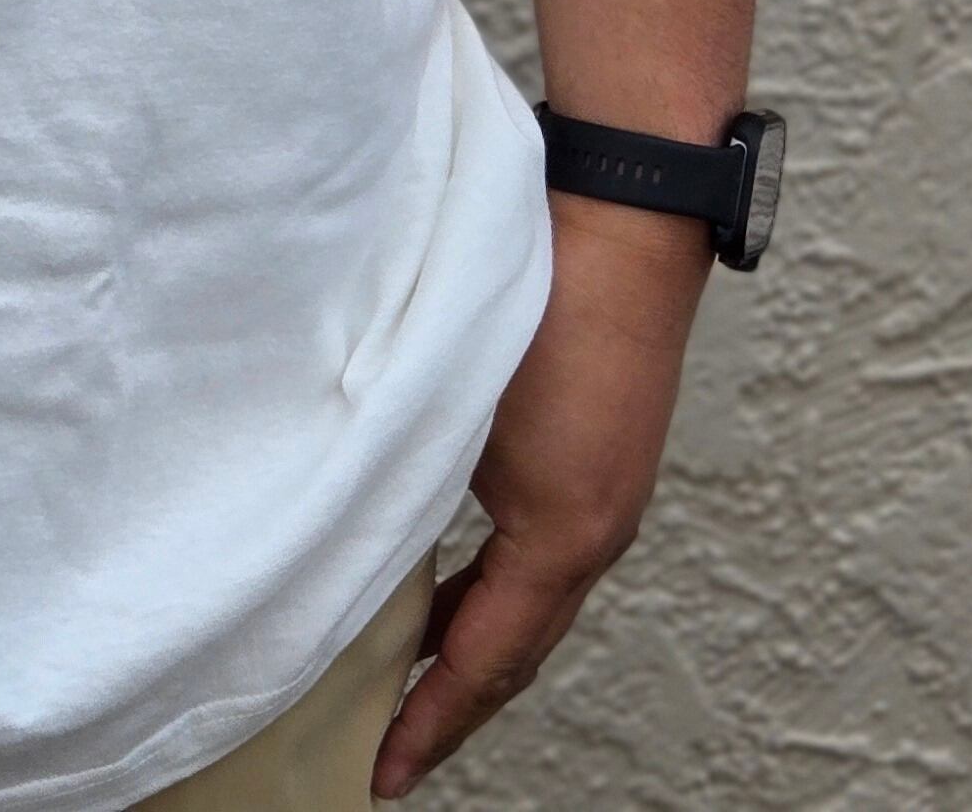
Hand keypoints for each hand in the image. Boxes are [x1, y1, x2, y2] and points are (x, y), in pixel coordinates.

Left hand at [370, 197, 708, 797]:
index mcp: (562, 534)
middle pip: (516, 650)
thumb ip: (407, 473)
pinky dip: (495, 594)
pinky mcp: (603, 459)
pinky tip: (451, 588)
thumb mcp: (455, 398)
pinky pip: (543, 560)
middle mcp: (597, 530)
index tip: (383, 772)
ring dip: (475, 649)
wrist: (626, 216)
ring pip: (531, 606)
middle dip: (452, 707)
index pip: (485, 661)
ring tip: (409, 685)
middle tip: (389, 750)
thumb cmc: (544, 295)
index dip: (430, 722)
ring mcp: (607, 495)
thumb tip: (344, 527)